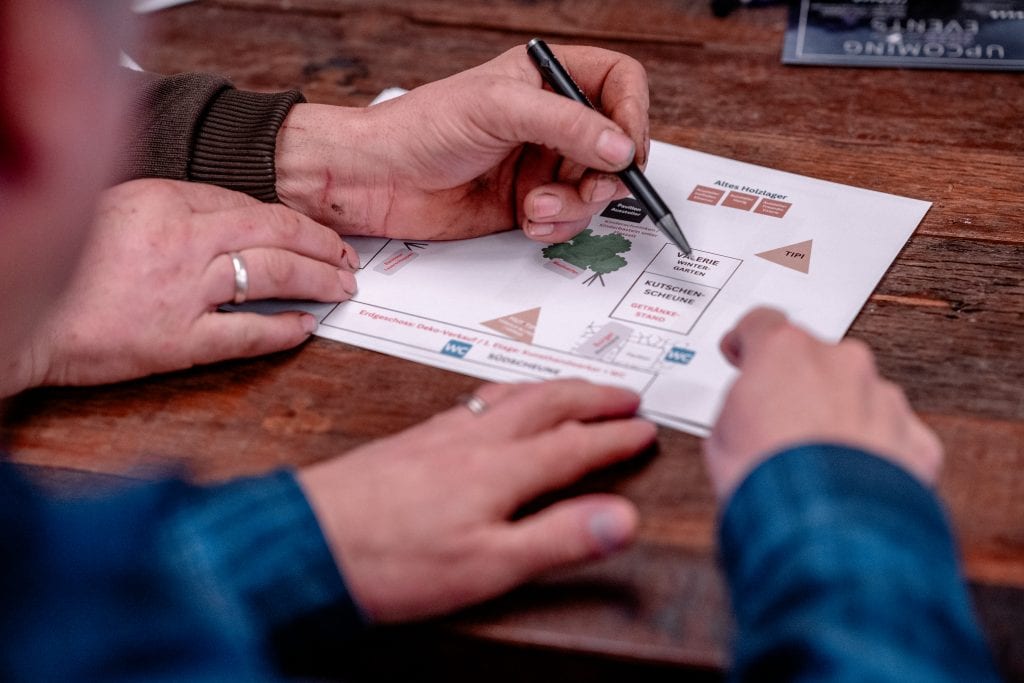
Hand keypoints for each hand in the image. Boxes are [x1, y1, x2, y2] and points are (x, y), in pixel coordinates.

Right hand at [6, 179, 358, 392]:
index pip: (252, 205)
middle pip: (276, 233)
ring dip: (317, 280)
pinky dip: (283, 330)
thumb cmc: (66, 263)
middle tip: (347, 258)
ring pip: (273, 274)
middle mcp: (182, 239)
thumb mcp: (119, 210)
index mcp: (165, 200)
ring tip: (341, 287)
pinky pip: (247, 333)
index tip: (317, 231)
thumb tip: (231, 217)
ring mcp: (183, 290)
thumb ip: (175, 208)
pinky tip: (306, 326)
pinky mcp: (177, 341)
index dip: (295, 220)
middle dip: (322, 245)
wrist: (20, 314)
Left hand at [275, 44, 648, 243]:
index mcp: (547, 79)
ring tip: (535, 205)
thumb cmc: (421, 128)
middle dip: (602, 175)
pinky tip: (526, 219)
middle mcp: (551, 121)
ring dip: (574, 206)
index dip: (633, 116)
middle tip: (584, 187)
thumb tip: (620, 147)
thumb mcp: (498, 109)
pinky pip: (569, 220)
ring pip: (596, 190)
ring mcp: (542, 164)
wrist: (377, 181)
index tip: (624, 149)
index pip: (620, 85)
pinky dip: (556, 227)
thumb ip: (566, 125)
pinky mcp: (529, 203)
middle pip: (617, 147)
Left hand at [297, 379, 656, 622]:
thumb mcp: (488, 566)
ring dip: (554, 386)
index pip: (575, 445)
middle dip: (593, 395)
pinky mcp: (416, 437)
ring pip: (513, 394)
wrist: (310, 538)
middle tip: (626, 394)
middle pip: (548, 403)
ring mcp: (443, 433)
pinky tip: (500, 403)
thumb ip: (558, 539)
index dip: (615, 438)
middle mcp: (475, 440)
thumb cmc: (392, 561)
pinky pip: (480, 397)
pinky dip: (511, 391)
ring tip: (575, 386)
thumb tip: (622, 519)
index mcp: (501, 470)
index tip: (645, 431)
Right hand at [705, 308, 942, 500]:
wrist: (824, 528)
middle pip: (816, 361)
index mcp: (785, 351)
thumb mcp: (721, 434)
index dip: (749, 341)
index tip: (743, 352)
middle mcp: (841, 363)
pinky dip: (877, 455)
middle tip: (779, 426)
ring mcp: (883, 398)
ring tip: (817, 464)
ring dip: (840, 420)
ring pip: (859, 398)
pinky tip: (853, 482)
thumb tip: (749, 413)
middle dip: (800, 387)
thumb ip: (741, 406)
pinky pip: (894, 437)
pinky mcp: (915, 438)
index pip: (763, 323)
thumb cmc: (768, 478)